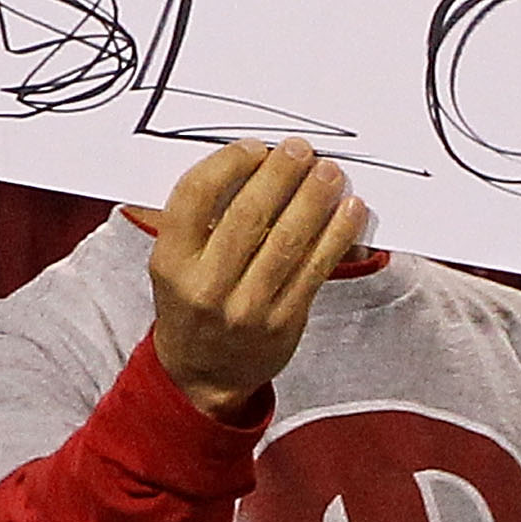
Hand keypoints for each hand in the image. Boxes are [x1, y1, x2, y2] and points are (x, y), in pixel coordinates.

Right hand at [144, 137, 364, 420]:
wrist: (203, 374)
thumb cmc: (191, 303)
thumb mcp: (173, 262)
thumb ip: (195, 217)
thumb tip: (240, 159)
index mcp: (171, 261)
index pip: (195, 197)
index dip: (227, 164)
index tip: (253, 147)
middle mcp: (206, 285)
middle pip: (247, 215)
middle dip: (279, 174)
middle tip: (300, 149)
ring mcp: (247, 307)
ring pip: (288, 241)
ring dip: (314, 199)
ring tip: (329, 172)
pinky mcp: (283, 321)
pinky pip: (315, 269)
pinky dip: (336, 235)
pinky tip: (349, 210)